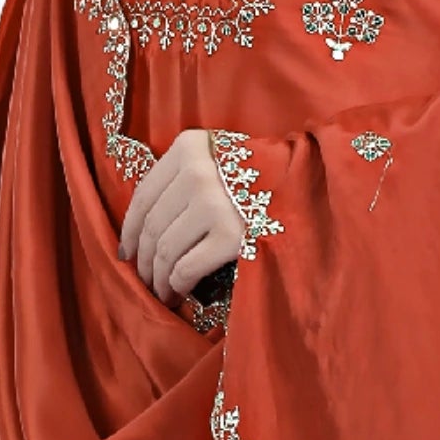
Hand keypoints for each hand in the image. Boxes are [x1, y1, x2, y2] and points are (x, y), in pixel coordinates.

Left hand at [119, 130, 246, 303]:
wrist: (312, 187)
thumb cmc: (263, 179)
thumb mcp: (218, 160)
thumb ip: (184, 179)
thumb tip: (140, 232)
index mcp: (189, 147)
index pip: (143, 194)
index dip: (130, 230)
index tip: (126, 253)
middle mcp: (197, 170)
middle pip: (153, 226)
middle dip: (145, 261)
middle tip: (146, 281)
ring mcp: (214, 202)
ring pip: (165, 250)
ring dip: (158, 278)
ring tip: (162, 292)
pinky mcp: (232, 235)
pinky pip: (186, 268)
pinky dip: (178, 284)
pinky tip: (180, 291)